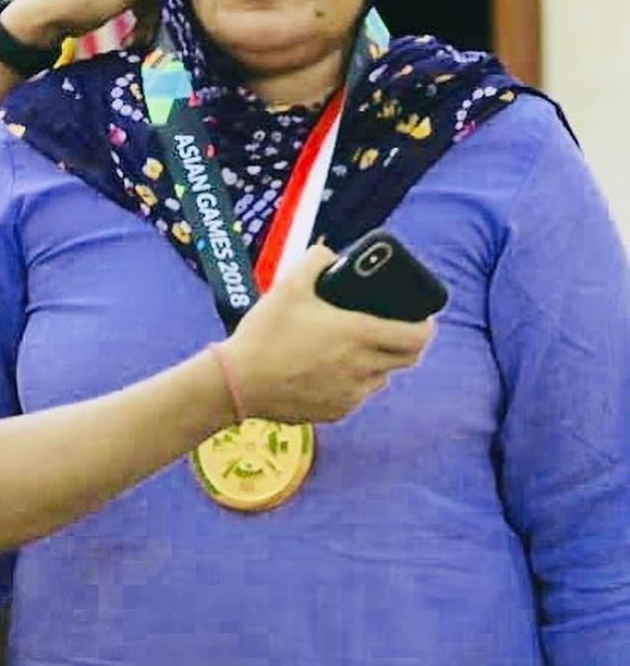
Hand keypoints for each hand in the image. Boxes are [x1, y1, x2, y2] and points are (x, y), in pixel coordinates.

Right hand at [219, 244, 433, 423]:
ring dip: (380, 361)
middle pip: (408, 359)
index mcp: (356, 334)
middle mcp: (362, 367)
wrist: (239, 382)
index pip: (416, 336)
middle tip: (395, 328)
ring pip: (382, 377)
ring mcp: (351, 393)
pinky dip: (355, 380)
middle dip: (408, 342)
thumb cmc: (265, 332)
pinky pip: (358, 394)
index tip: (424, 317)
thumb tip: (329, 254)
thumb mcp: (288, 285)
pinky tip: (330, 369)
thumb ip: (315, 260)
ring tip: (355, 346)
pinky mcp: (337, 411)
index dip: (426, 326)